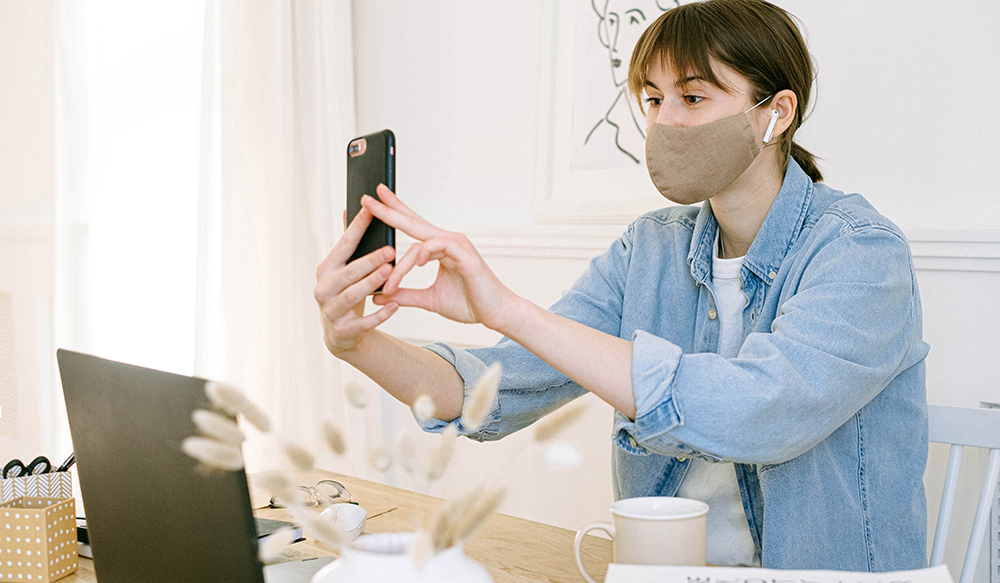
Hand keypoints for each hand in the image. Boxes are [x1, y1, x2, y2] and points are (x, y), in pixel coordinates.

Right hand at [314, 206, 398, 354]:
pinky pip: (364, 322)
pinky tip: (395, 305)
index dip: (357, 228)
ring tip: (391, 272)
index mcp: (326, 269)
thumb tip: (348, 209)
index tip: (372, 209)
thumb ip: (348, 243)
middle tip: (390, 250)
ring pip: (353, 295)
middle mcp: (323, 288)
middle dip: (369, 260)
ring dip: (372, 283)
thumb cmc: (347, 292)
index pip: (343, 245)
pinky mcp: (342, 330)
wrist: (341, 333)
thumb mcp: (344, 269)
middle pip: (349, 272)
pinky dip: (380, 314)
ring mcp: (331, 310)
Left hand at [366, 184, 517, 330]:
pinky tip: (415, 261)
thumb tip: (378, 295)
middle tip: (367, 198)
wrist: (495, 314)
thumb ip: (404, 295)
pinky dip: (424, 254)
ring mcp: (457, 245)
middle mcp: (447, 240)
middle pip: (413, 221)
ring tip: (387, 276)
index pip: (412, 224)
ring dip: (400, 262)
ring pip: (420, 242)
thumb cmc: (469, 304)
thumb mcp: (428, 300)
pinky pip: (437, 247)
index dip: (394, 210)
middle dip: (389, 210)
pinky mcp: (465, 254)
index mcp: (439, 247)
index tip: (373, 199)